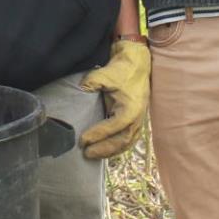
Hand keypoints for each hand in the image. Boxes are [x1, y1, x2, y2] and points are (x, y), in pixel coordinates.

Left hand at [79, 39, 150, 158]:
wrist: (137, 64)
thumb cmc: (122, 70)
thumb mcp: (105, 74)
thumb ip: (91, 82)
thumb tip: (80, 90)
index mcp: (131, 108)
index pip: (114, 126)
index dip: (98, 134)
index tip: (82, 140)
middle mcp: (137, 118)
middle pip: (121, 141)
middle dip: (103, 149)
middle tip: (85, 153)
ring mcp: (139, 121)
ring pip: (126, 143)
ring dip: (109, 152)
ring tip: (92, 155)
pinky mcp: (136, 122)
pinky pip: (128, 140)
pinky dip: (117, 148)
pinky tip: (105, 152)